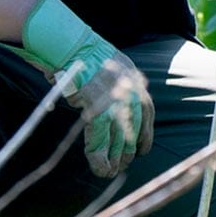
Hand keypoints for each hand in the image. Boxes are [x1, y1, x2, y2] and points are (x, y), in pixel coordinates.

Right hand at [17, 0, 153, 179]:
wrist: (68, 45)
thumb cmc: (84, 56)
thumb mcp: (112, 67)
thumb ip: (119, 87)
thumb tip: (117, 109)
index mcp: (135, 80)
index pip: (147, 112)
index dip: (145, 134)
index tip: (142, 149)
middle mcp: (130, 90)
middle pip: (134, 128)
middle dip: (128, 150)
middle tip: (121, 165)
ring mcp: (115, 99)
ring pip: (119, 137)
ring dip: (114, 158)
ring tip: (109, 171)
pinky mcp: (97, 107)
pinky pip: (99, 138)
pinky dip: (99, 156)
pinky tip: (99, 167)